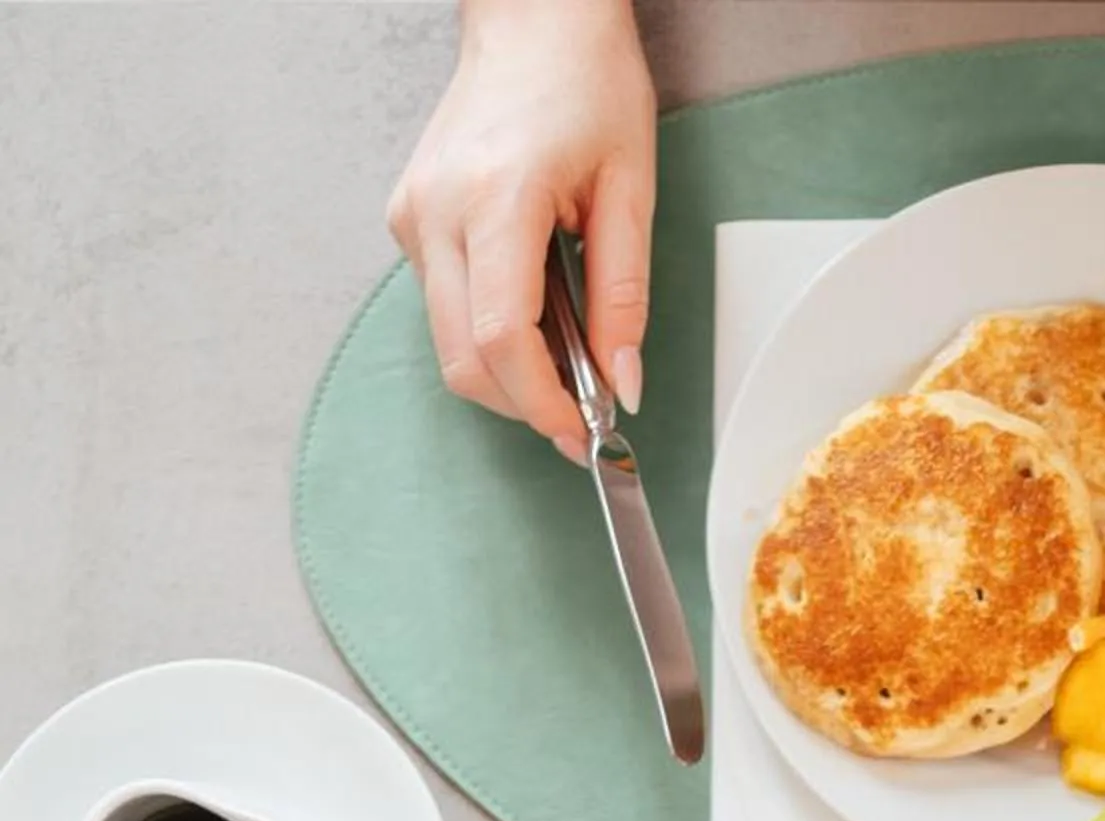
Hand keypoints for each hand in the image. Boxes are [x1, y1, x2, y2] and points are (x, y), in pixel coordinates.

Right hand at [389, 0, 656, 451]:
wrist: (534, 20)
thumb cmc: (586, 83)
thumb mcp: (630, 190)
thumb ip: (625, 298)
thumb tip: (623, 384)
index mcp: (497, 196)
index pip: (502, 338)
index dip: (542, 403)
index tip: (583, 430)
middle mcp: (438, 209)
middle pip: (465, 358)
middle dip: (524, 403)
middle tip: (579, 412)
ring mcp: (413, 214)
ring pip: (447, 343)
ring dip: (507, 371)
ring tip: (565, 354)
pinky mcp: (408, 218)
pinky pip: (443, 308)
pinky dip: (489, 332)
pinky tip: (533, 312)